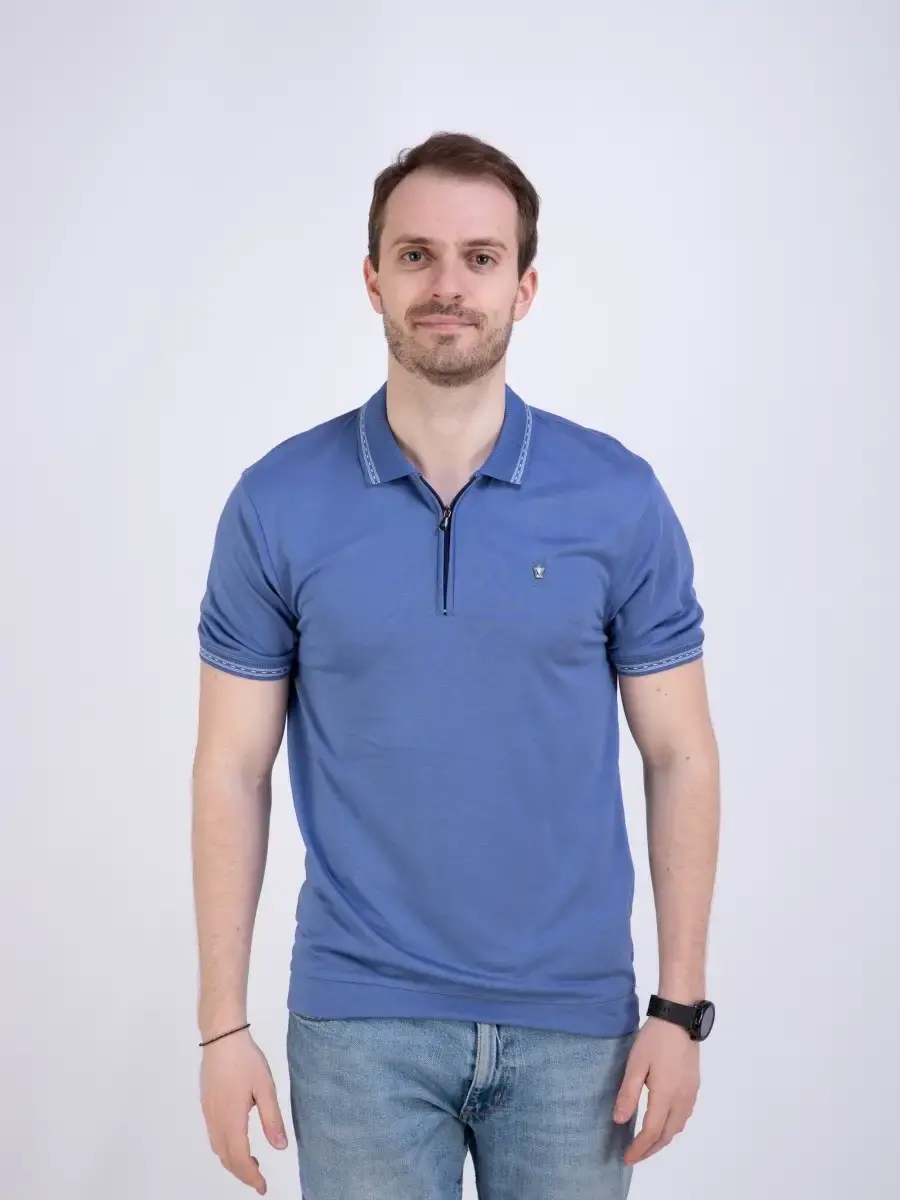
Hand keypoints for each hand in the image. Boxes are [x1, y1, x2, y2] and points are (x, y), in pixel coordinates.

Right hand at [200, 1028, 288, 1194]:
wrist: (221, 1037)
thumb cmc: (245, 1060)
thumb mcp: (265, 1088)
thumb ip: (272, 1119)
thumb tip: (280, 1147)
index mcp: (231, 1119)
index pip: (239, 1159)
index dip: (250, 1177)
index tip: (262, 1187)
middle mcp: (216, 1120)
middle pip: (226, 1158)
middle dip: (242, 1173)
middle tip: (258, 1178)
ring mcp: (208, 1112)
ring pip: (217, 1148)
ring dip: (232, 1161)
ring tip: (251, 1162)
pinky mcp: (206, 1104)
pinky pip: (214, 1135)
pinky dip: (225, 1147)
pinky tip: (236, 1139)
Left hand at [612, 1016, 699, 1165]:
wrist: (680, 1018)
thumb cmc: (654, 1039)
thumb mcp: (635, 1064)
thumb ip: (628, 1093)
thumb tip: (620, 1121)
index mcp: (665, 1096)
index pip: (651, 1132)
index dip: (638, 1148)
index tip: (626, 1158)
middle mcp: (681, 1100)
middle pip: (666, 1135)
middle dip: (650, 1149)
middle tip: (634, 1155)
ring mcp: (690, 1093)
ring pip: (677, 1127)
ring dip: (662, 1139)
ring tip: (646, 1142)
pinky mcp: (694, 1085)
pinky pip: (684, 1115)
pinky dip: (672, 1126)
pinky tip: (663, 1121)